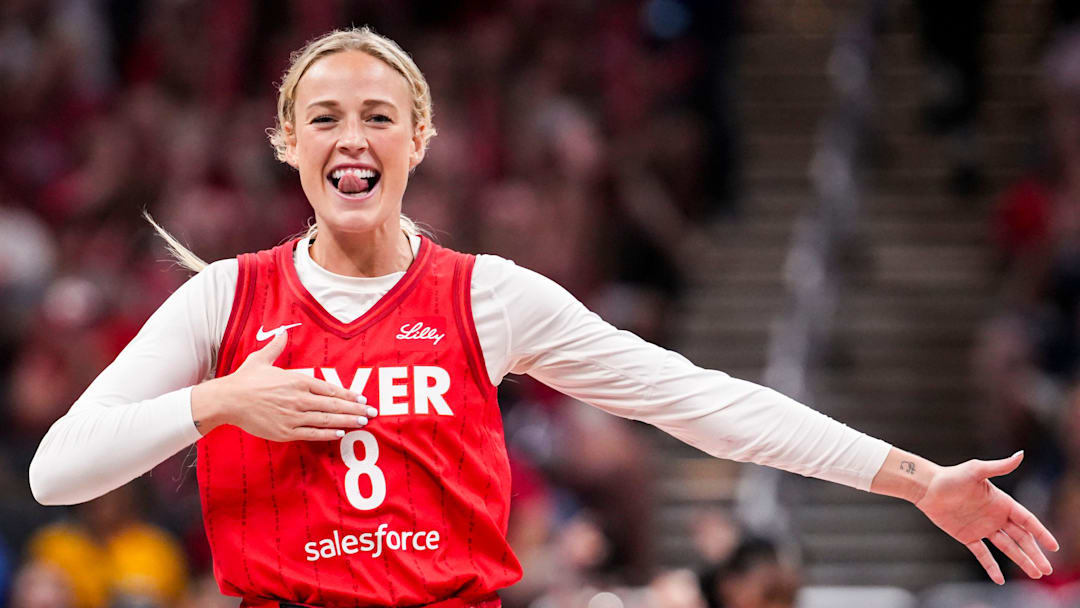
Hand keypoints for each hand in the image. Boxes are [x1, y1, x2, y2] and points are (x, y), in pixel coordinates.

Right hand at [191, 331, 377, 440]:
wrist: (227, 400)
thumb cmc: (245, 379)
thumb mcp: (261, 359)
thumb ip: (276, 347)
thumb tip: (281, 332)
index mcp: (296, 380)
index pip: (329, 389)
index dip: (347, 394)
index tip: (361, 398)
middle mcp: (298, 398)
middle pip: (333, 405)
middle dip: (354, 409)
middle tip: (371, 413)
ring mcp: (292, 416)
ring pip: (326, 420)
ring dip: (346, 422)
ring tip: (361, 423)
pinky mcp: (284, 431)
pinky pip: (311, 433)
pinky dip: (326, 434)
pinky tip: (339, 434)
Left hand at [915, 451, 1058, 583]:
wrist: (926, 488)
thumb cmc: (951, 476)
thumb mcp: (977, 470)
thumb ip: (999, 467)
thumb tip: (1021, 454)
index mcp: (1002, 502)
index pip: (1027, 520)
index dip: (1041, 533)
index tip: (1054, 547)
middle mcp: (995, 517)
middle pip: (1021, 538)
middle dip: (1035, 553)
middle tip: (1048, 570)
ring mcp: (982, 528)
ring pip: (1007, 548)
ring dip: (1021, 560)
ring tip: (1036, 574)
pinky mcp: (967, 536)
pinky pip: (982, 554)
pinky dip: (991, 567)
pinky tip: (1000, 579)